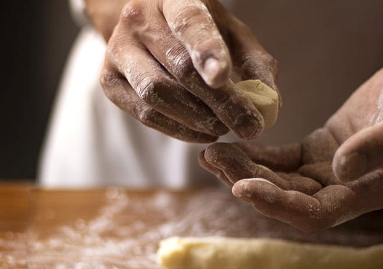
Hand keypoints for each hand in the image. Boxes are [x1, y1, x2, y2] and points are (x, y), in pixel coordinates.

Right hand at [86, 0, 277, 141]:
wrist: (148, 24)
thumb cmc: (199, 30)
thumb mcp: (233, 34)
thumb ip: (255, 64)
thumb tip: (270, 106)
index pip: (190, 21)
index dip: (206, 49)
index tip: (222, 77)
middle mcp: (138, 18)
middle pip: (180, 68)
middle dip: (220, 104)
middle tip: (249, 127)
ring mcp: (118, 49)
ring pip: (157, 94)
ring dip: (198, 120)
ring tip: (224, 127)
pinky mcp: (109, 80)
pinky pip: (146, 114)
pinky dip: (179, 130)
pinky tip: (203, 133)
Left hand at [199, 55, 382, 231]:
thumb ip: (380, 145)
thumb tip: (340, 170)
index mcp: (368, 194)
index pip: (315, 214)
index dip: (279, 205)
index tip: (243, 187)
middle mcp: (344, 192)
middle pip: (288, 201)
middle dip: (249, 183)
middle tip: (215, 160)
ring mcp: (328, 175)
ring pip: (280, 182)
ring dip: (246, 171)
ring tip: (212, 154)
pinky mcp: (317, 154)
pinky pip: (282, 161)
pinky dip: (257, 157)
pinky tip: (231, 148)